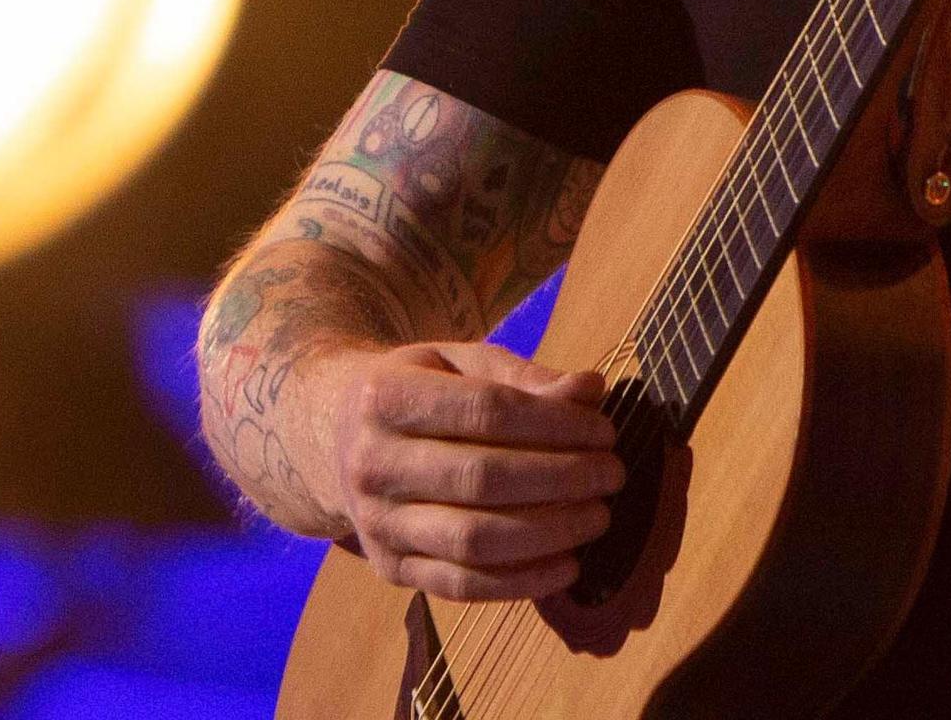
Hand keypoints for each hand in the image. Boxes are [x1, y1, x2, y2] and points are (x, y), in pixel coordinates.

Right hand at [320, 340, 621, 601]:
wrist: (338, 438)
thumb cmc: (422, 391)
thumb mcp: (462, 363)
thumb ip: (524, 378)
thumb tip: (591, 390)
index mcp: (386, 397)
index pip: (485, 412)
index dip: (555, 423)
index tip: (604, 431)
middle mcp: (371, 464)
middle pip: (482, 478)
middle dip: (562, 479)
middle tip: (612, 474)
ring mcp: (376, 524)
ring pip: (473, 540)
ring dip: (549, 533)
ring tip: (599, 517)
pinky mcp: (390, 570)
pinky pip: (462, 586)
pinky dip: (522, 583)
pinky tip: (568, 565)